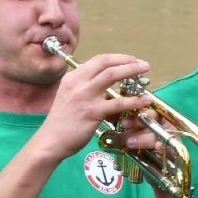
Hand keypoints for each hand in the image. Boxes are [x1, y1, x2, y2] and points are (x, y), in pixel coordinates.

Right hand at [33, 53, 154, 160]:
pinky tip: (145, 100)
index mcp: (73, 77)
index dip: (117, 58)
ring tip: (145, 72)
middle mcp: (78, 82)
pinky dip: (134, 100)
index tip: (131, 60)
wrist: (51, 140)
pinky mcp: (92, 111)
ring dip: (132, 71)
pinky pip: (118, 103)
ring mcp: (85, 96)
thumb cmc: (62, 121)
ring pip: (112, 75)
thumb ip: (85, 87)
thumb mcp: (69, 96)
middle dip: (127, 60)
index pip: (98, 60)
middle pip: (106, 62)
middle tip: (143, 64)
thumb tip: (105, 83)